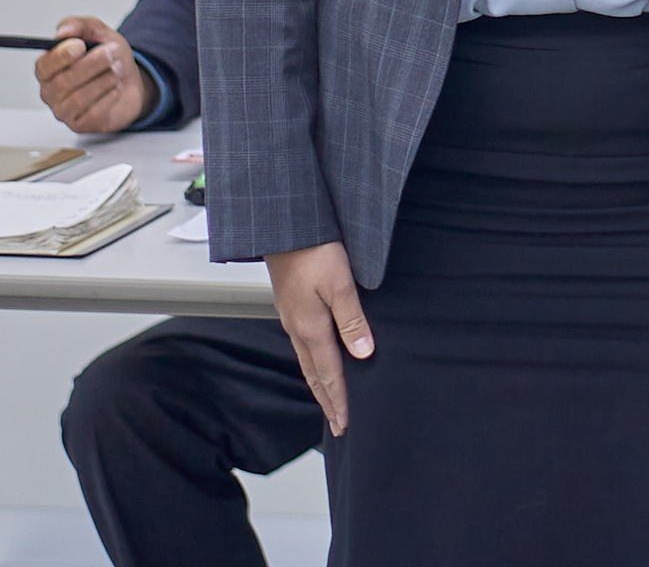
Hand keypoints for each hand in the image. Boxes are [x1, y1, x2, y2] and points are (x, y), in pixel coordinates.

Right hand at [33, 16, 150, 134]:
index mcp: (48, 68)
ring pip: (79, 98)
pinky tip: (116, 87)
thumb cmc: (107, 58)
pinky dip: (109, 96)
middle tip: (112, 52)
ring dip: (104, 79)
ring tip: (117, 68)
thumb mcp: (97, 32)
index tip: (80, 45)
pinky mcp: (80, 124)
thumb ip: (78, 26)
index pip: (44, 66)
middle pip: (64, 82)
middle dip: (93, 64)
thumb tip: (62, 31)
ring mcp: (64, 110)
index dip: (61, 56)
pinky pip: (93, 113)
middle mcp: (51, 91)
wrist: (129, 81)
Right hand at [266, 242, 372, 434]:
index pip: (329, 373)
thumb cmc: (313, 248)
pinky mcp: (291, 304)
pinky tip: (318, 359)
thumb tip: (363, 354)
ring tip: (328, 401)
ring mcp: (292, 316)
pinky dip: (313, 362)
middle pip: (314, 374)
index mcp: (310, 327)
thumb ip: (352, 320)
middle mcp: (297, 327)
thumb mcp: (340, 283)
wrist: (284, 224)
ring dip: (319, 384)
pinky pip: (303, 344)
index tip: (345, 423)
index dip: (339, 400)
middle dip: (327, 400)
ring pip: (307, 360)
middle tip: (337, 424)